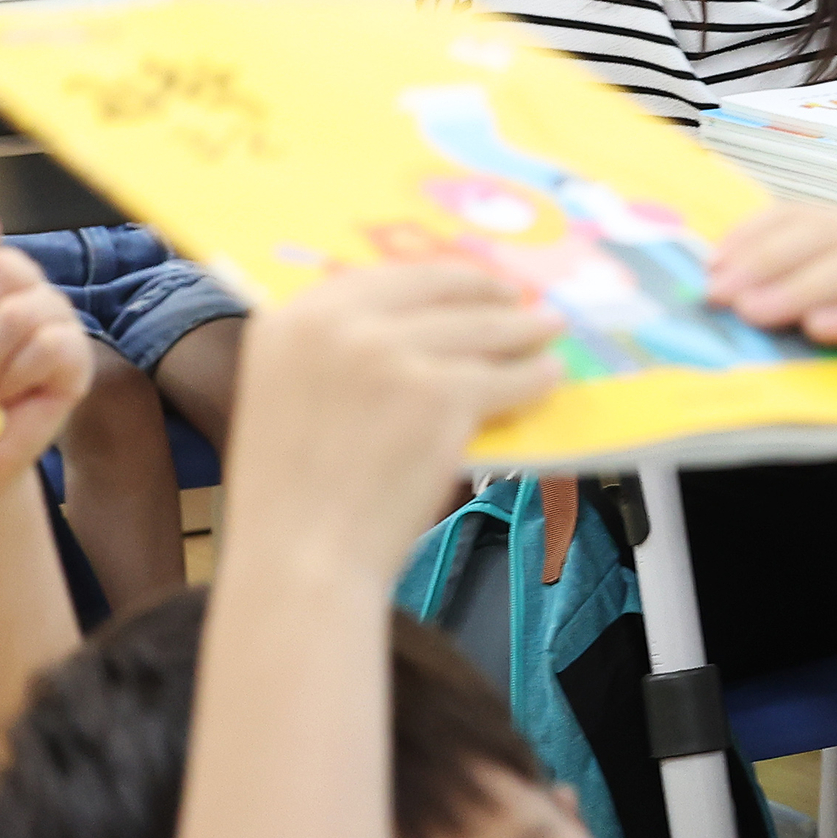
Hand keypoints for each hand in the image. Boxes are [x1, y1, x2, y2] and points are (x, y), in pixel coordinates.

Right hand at [222, 263, 563, 582]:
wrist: (299, 559)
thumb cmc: (292, 499)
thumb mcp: (287, 398)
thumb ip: (335, 356)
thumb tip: (413, 332)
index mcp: (292, 322)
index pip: (382, 278)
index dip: (436, 279)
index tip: (466, 284)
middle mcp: (340, 326)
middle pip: (437, 295)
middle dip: (485, 296)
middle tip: (516, 300)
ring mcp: (393, 356)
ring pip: (480, 331)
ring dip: (522, 329)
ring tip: (547, 329)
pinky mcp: (441, 394)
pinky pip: (505, 377)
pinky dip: (533, 378)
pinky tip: (549, 376)